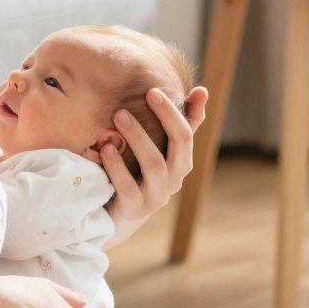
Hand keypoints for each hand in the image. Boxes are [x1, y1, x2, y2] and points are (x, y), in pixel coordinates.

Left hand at [101, 85, 207, 245]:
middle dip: (164, 117)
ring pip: (155, 164)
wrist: (117, 217)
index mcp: (181, 162)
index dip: (173, 111)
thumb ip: (181, 121)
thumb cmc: (139, 174)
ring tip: (118, 115)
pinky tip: (106, 149)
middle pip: (179, 144)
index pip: (186, 133)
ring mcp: (156, 196)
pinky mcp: (135, 210)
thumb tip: (202, 90)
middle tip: (144, 93)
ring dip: (138, 137)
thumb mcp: (160, 149)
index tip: (153, 90)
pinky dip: (117, 167)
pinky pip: (129, 187)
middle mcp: (175, 179)